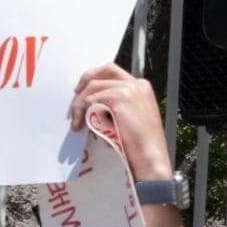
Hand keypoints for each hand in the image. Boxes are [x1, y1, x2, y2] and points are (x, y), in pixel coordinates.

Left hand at [69, 64, 172, 178]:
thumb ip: (121, 103)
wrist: (150, 156)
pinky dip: (81, 111)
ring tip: (76, 122)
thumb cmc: (142, 144)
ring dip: (79, 104)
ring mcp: (129, 89)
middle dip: (86, 79)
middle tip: (75, 96)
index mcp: (142, 87)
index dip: (97, 78)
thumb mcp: (134, 116)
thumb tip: (95, 100)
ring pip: (93, 87)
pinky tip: (80, 125)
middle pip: (105, 70)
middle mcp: (137, 84)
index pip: (115, 72)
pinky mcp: (119, 98)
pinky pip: (90, 99)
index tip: (84, 90)